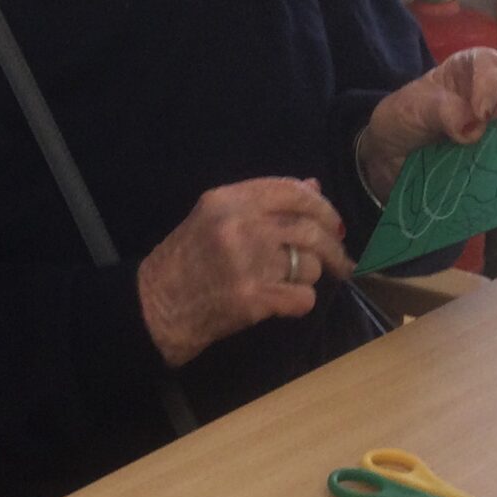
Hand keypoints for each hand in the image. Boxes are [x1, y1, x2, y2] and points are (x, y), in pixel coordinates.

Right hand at [136, 178, 350, 369]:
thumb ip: (263, 202)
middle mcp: (240, 225)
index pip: (292, 191)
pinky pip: (303, 297)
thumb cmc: (186, 260)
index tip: (333, 223)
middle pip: (310, 229)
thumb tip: (313, 188)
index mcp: (228, 200)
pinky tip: (282, 303)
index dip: (322, 207)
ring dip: (308, 277)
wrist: (156, 307)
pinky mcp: (254, 298)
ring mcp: (248, 262)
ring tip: (289, 283)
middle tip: (340, 261)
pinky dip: (300, 302)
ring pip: (309, 265)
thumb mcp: (215, 218)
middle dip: (332, 247)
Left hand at [357, 49, 496, 199]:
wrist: (390, 155)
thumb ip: (441, 111)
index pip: (489, 65)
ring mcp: (496, 126)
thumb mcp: (413, 109)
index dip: (491, 85)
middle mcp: (490, 95)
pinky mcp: (496, 155)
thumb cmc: (403, 118)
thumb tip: (474, 127)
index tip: (481, 113)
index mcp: (468, 71)